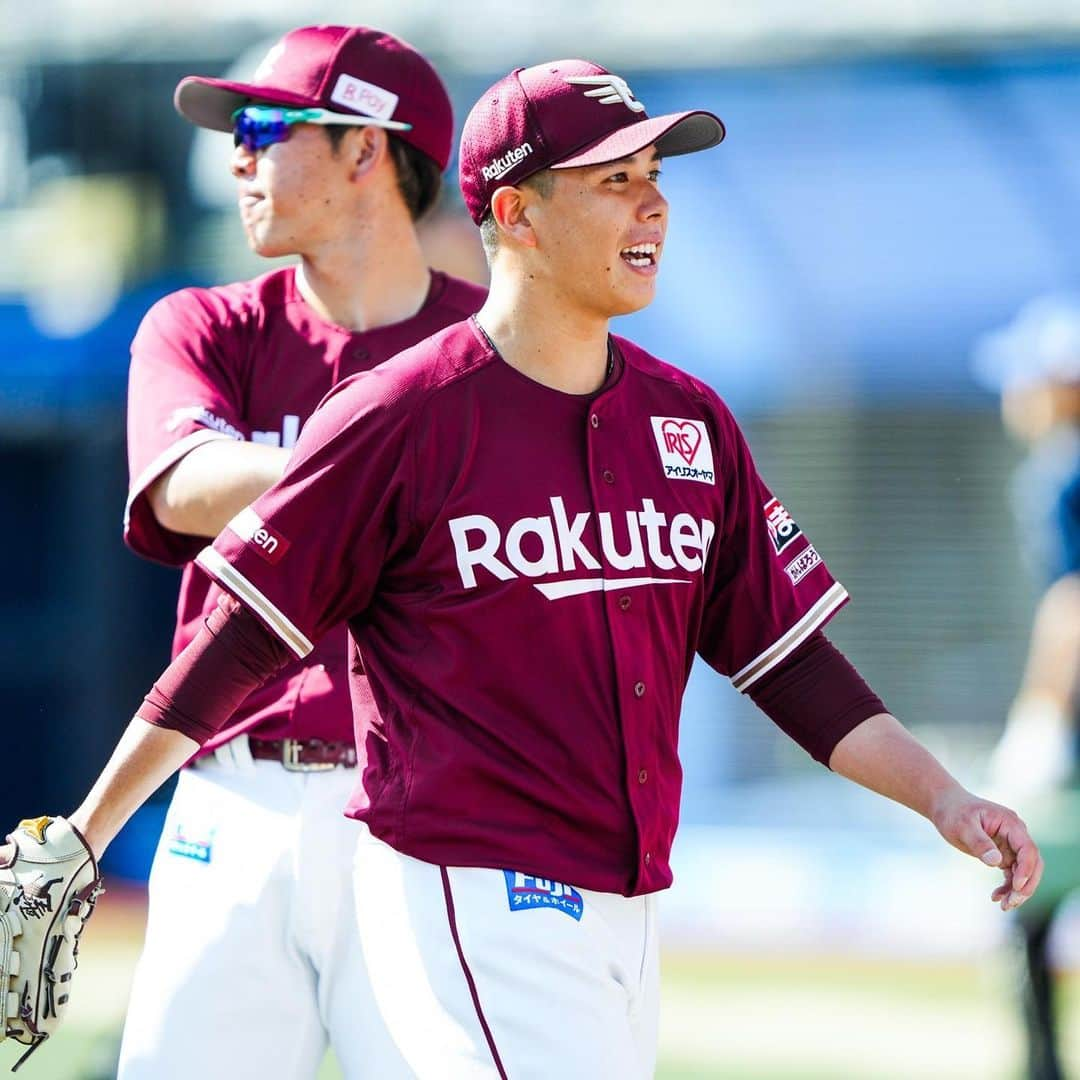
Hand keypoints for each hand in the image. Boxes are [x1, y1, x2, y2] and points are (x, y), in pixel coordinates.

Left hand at [930, 788, 1043, 910]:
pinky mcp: (1004, 853)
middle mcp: (1015, 834)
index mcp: (1010, 823)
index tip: (1016, 886)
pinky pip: (1012, 873)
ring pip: (1024, 871)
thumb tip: (996, 861)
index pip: (1028, 849)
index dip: (1026, 869)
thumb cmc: (953, 812)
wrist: (945, 806)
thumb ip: (979, 842)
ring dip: (1018, 890)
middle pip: (1032, 863)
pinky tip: (996, 897)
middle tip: (1011, 902)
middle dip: (1026, 885)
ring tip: (1004, 905)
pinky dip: (1008, 886)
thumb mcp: (962, 825)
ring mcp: (1011, 844)